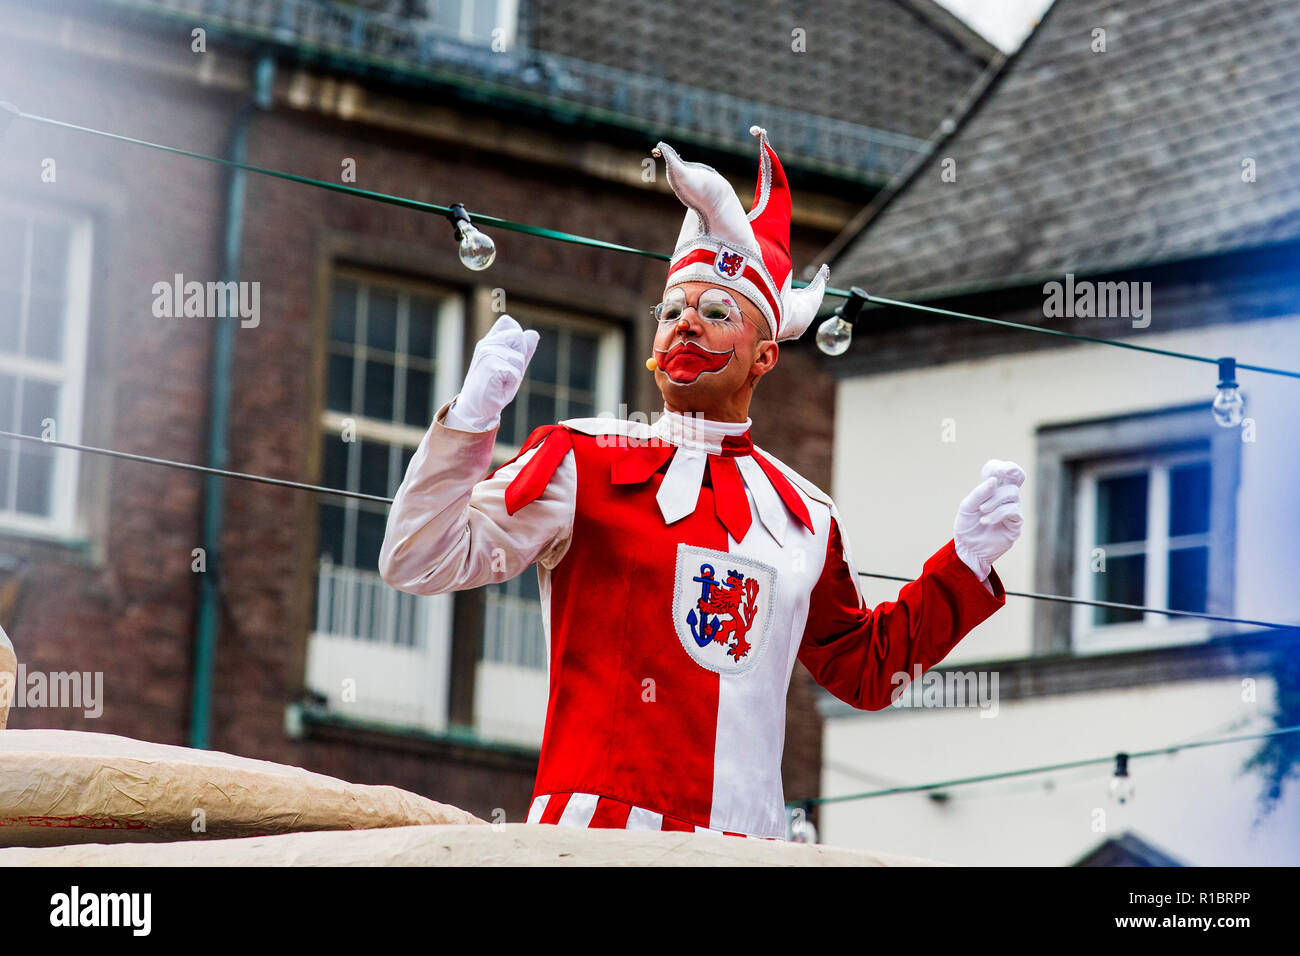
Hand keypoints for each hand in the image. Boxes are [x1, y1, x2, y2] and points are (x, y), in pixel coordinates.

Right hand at [444, 315, 539, 431]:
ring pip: (519, 357)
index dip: (517, 337)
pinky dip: (511, 383)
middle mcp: (487, 343)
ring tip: (501, 381)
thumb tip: (533, 333)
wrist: (477, 407)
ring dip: (515, 373)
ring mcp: (487, 353)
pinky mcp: (490, 366)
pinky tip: (498, 387)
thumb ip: (524, 350)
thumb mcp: (514, 366)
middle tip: (506, 373)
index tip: (508, 358)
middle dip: (519, 358)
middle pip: (518, 337)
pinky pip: (515, 372)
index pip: (507, 322)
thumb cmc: (496, 387)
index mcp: (490, 341)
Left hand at [953, 459, 1024, 580]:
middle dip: (1013, 470)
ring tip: (982, 512)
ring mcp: (1012, 509)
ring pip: (1012, 494)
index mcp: (992, 490)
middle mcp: (1004, 497)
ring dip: (994, 501)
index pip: (1001, 472)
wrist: (968, 550)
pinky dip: (998, 513)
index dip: (999, 467)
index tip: (992, 471)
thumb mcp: (967, 508)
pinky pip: (1013, 510)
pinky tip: (986, 520)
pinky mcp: (1015, 523)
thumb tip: (993, 480)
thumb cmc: (967, 527)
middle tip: (1001, 473)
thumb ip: (979, 493)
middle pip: (1017, 476)